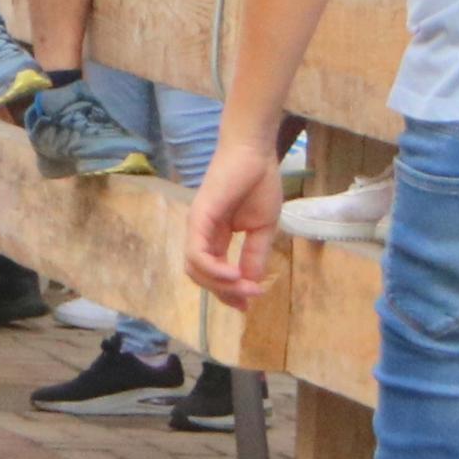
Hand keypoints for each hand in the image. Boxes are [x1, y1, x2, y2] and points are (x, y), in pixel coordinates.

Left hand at [182, 131, 286, 308]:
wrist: (255, 154)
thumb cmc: (259, 184)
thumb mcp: (263, 229)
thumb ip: (255, 256)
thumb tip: (251, 284)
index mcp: (216, 237)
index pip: (214, 273)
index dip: (229, 292)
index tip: (249, 304)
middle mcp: (202, 234)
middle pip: (201, 276)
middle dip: (225, 293)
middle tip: (249, 299)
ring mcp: (197, 227)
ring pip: (195, 270)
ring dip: (220, 286)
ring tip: (245, 287)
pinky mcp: (198, 219)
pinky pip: (197, 254)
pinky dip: (213, 270)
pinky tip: (234, 275)